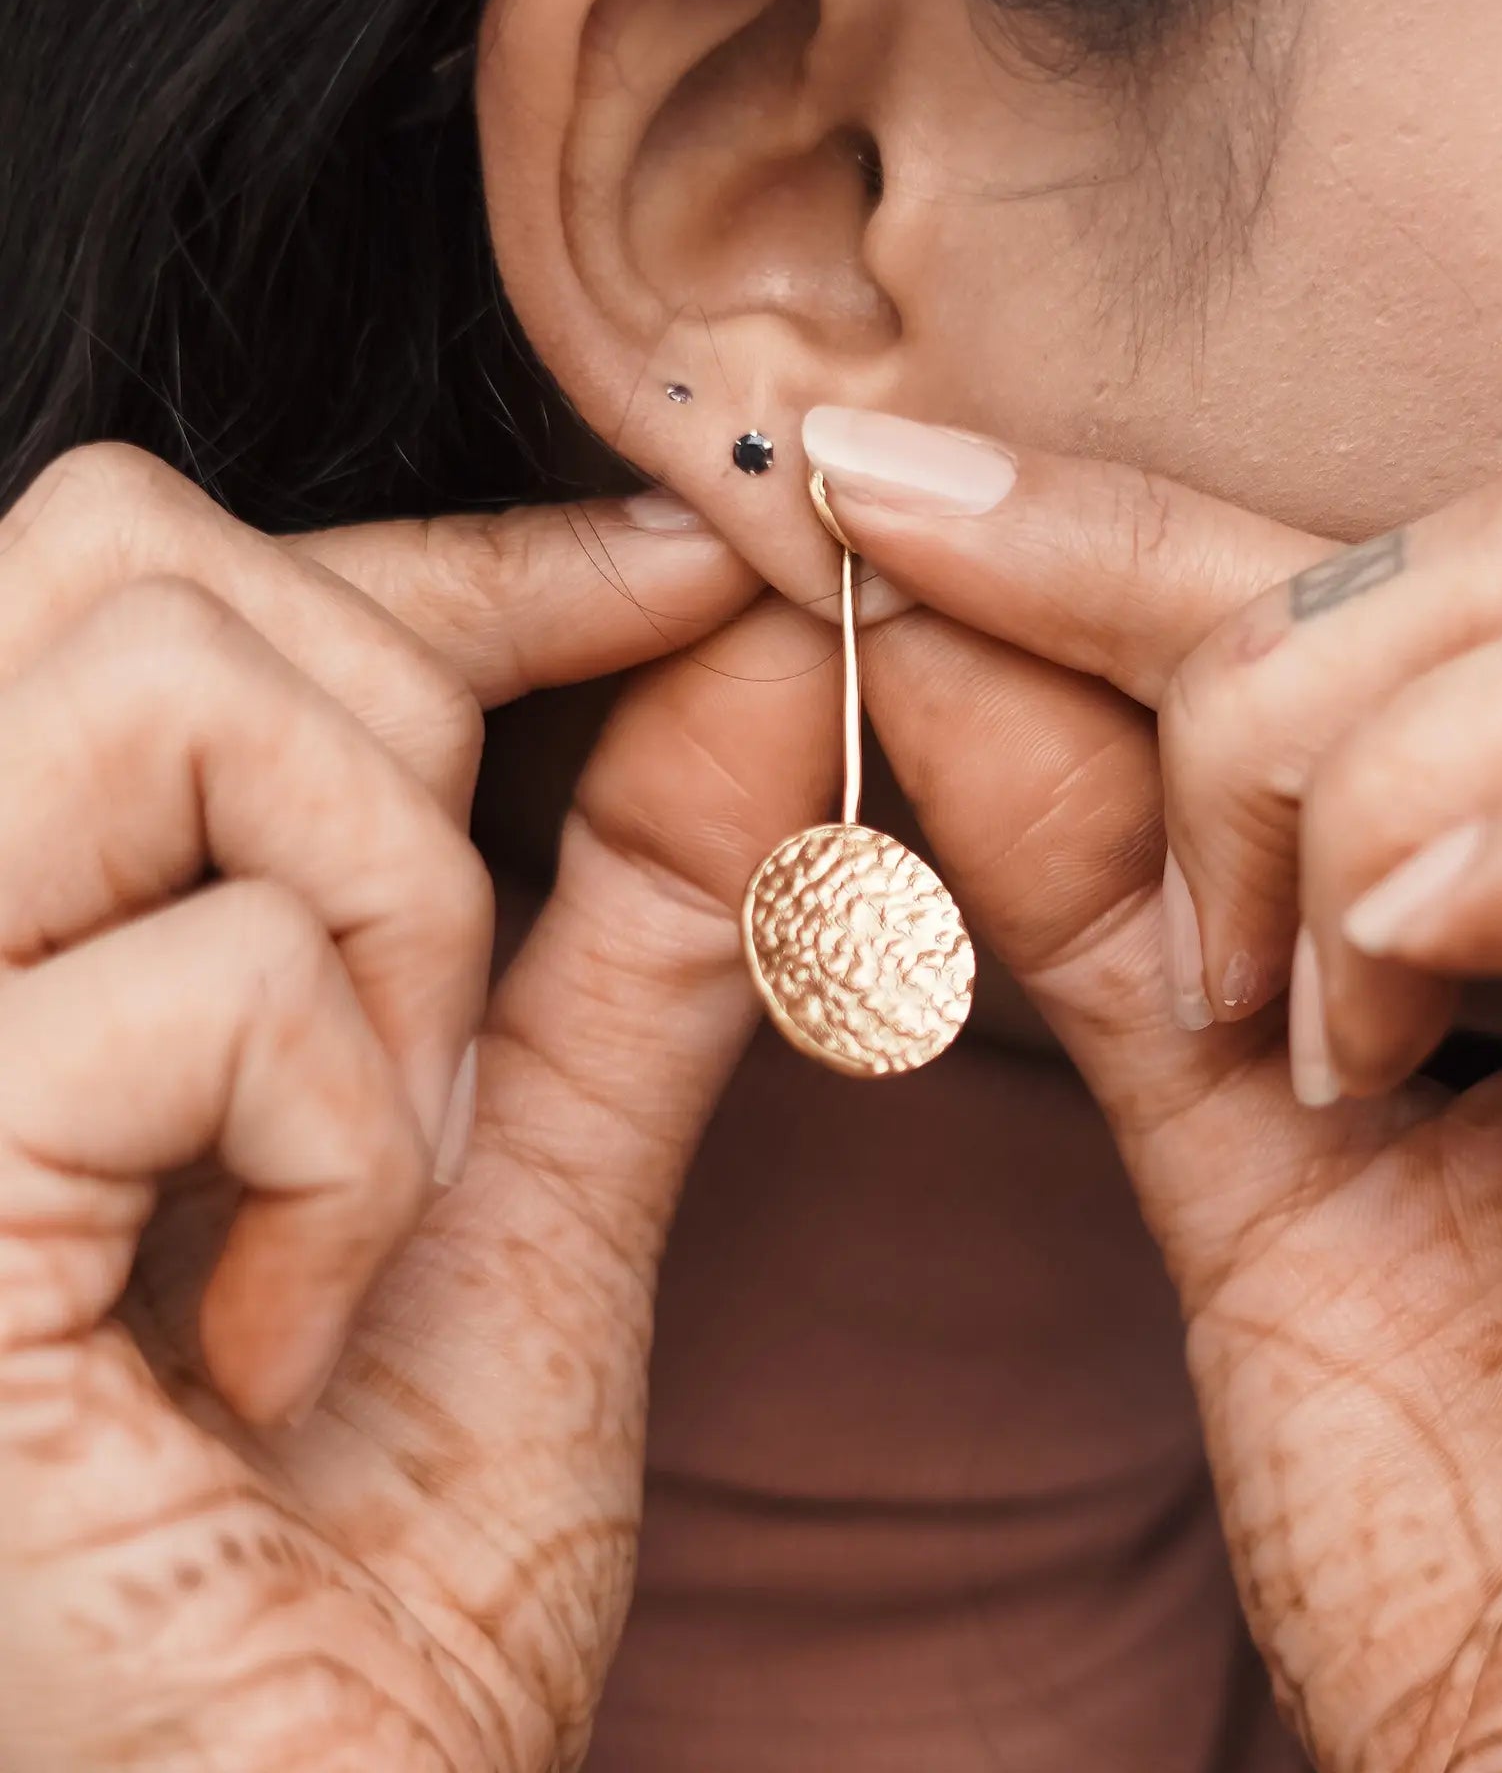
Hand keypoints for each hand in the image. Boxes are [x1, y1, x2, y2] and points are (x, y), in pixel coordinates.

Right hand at [0, 444, 839, 1769]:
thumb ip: (626, 915)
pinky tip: (272, 1347)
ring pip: (170, 691)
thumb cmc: (357, 1577)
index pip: (176, 578)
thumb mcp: (522, 1179)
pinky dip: (345, 1143)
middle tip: (434, 1030)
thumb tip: (744, 646)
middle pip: (129, 562)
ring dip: (384, 931)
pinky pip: (213, 974)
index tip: (676, 573)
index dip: (458, 554)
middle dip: (398, 748)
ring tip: (368, 1181)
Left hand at [817, 420, 1501, 1771]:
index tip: (874, 491)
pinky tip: (1399, 1011)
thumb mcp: (1227, 1141)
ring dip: (1361, 796)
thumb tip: (932, 654)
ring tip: (1310, 1040)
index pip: (1375, 573)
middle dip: (1256, 687)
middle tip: (1194, 960)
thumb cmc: (1463, 1506)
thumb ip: (1100, 903)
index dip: (1108, 519)